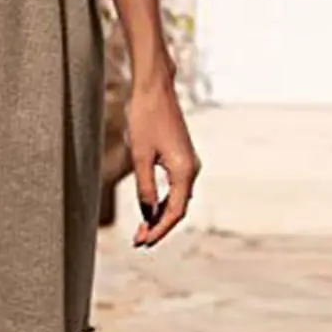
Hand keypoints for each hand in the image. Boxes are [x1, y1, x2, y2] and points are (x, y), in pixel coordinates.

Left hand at [126, 63, 200, 247]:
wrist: (154, 89)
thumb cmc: (145, 118)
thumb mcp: (139, 155)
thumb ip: (144, 188)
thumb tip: (147, 215)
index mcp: (184, 171)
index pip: (173, 212)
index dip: (158, 230)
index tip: (142, 242)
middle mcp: (192, 169)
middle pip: (177, 208)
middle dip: (158, 226)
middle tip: (139, 241)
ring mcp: (188, 162)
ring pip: (177, 198)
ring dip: (160, 214)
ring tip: (141, 229)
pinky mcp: (182, 156)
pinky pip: (175, 186)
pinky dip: (162, 200)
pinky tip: (149, 207)